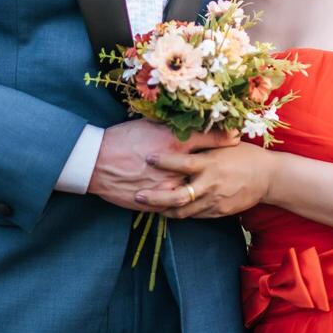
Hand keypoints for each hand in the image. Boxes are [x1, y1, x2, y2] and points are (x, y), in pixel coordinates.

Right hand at [87, 119, 238, 210]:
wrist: (95, 162)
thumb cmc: (123, 138)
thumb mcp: (151, 125)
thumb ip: (174, 127)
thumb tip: (191, 124)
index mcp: (175, 142)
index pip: (211, 139)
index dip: (227, 138)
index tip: (237, 137)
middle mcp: (175, 166)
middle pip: (207, 169)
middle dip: (222, 169)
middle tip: (233, 167)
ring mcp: (166, 187)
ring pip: (193, 193)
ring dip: (204, 192)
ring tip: (215, 189)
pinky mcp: (156, 204)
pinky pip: (176, 208)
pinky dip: (184, 205)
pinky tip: (191, 203)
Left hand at [138, 142, 274, 218]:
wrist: (269, 178)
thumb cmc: (245, 155)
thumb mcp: (225, 145)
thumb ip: (204, 143)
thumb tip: (182, 130)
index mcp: (210, 163)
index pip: (182, 163)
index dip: (163, 161)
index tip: (147, 157)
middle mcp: (210, 184)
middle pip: (177, 196)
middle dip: (155, 197)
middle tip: (138, 195)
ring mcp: (214, 201)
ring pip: (183, 211)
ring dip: (164, 210)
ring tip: (149, 207)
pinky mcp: (218, 213)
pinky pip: (195, 216)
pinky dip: (181, 214)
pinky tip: (170, 211)